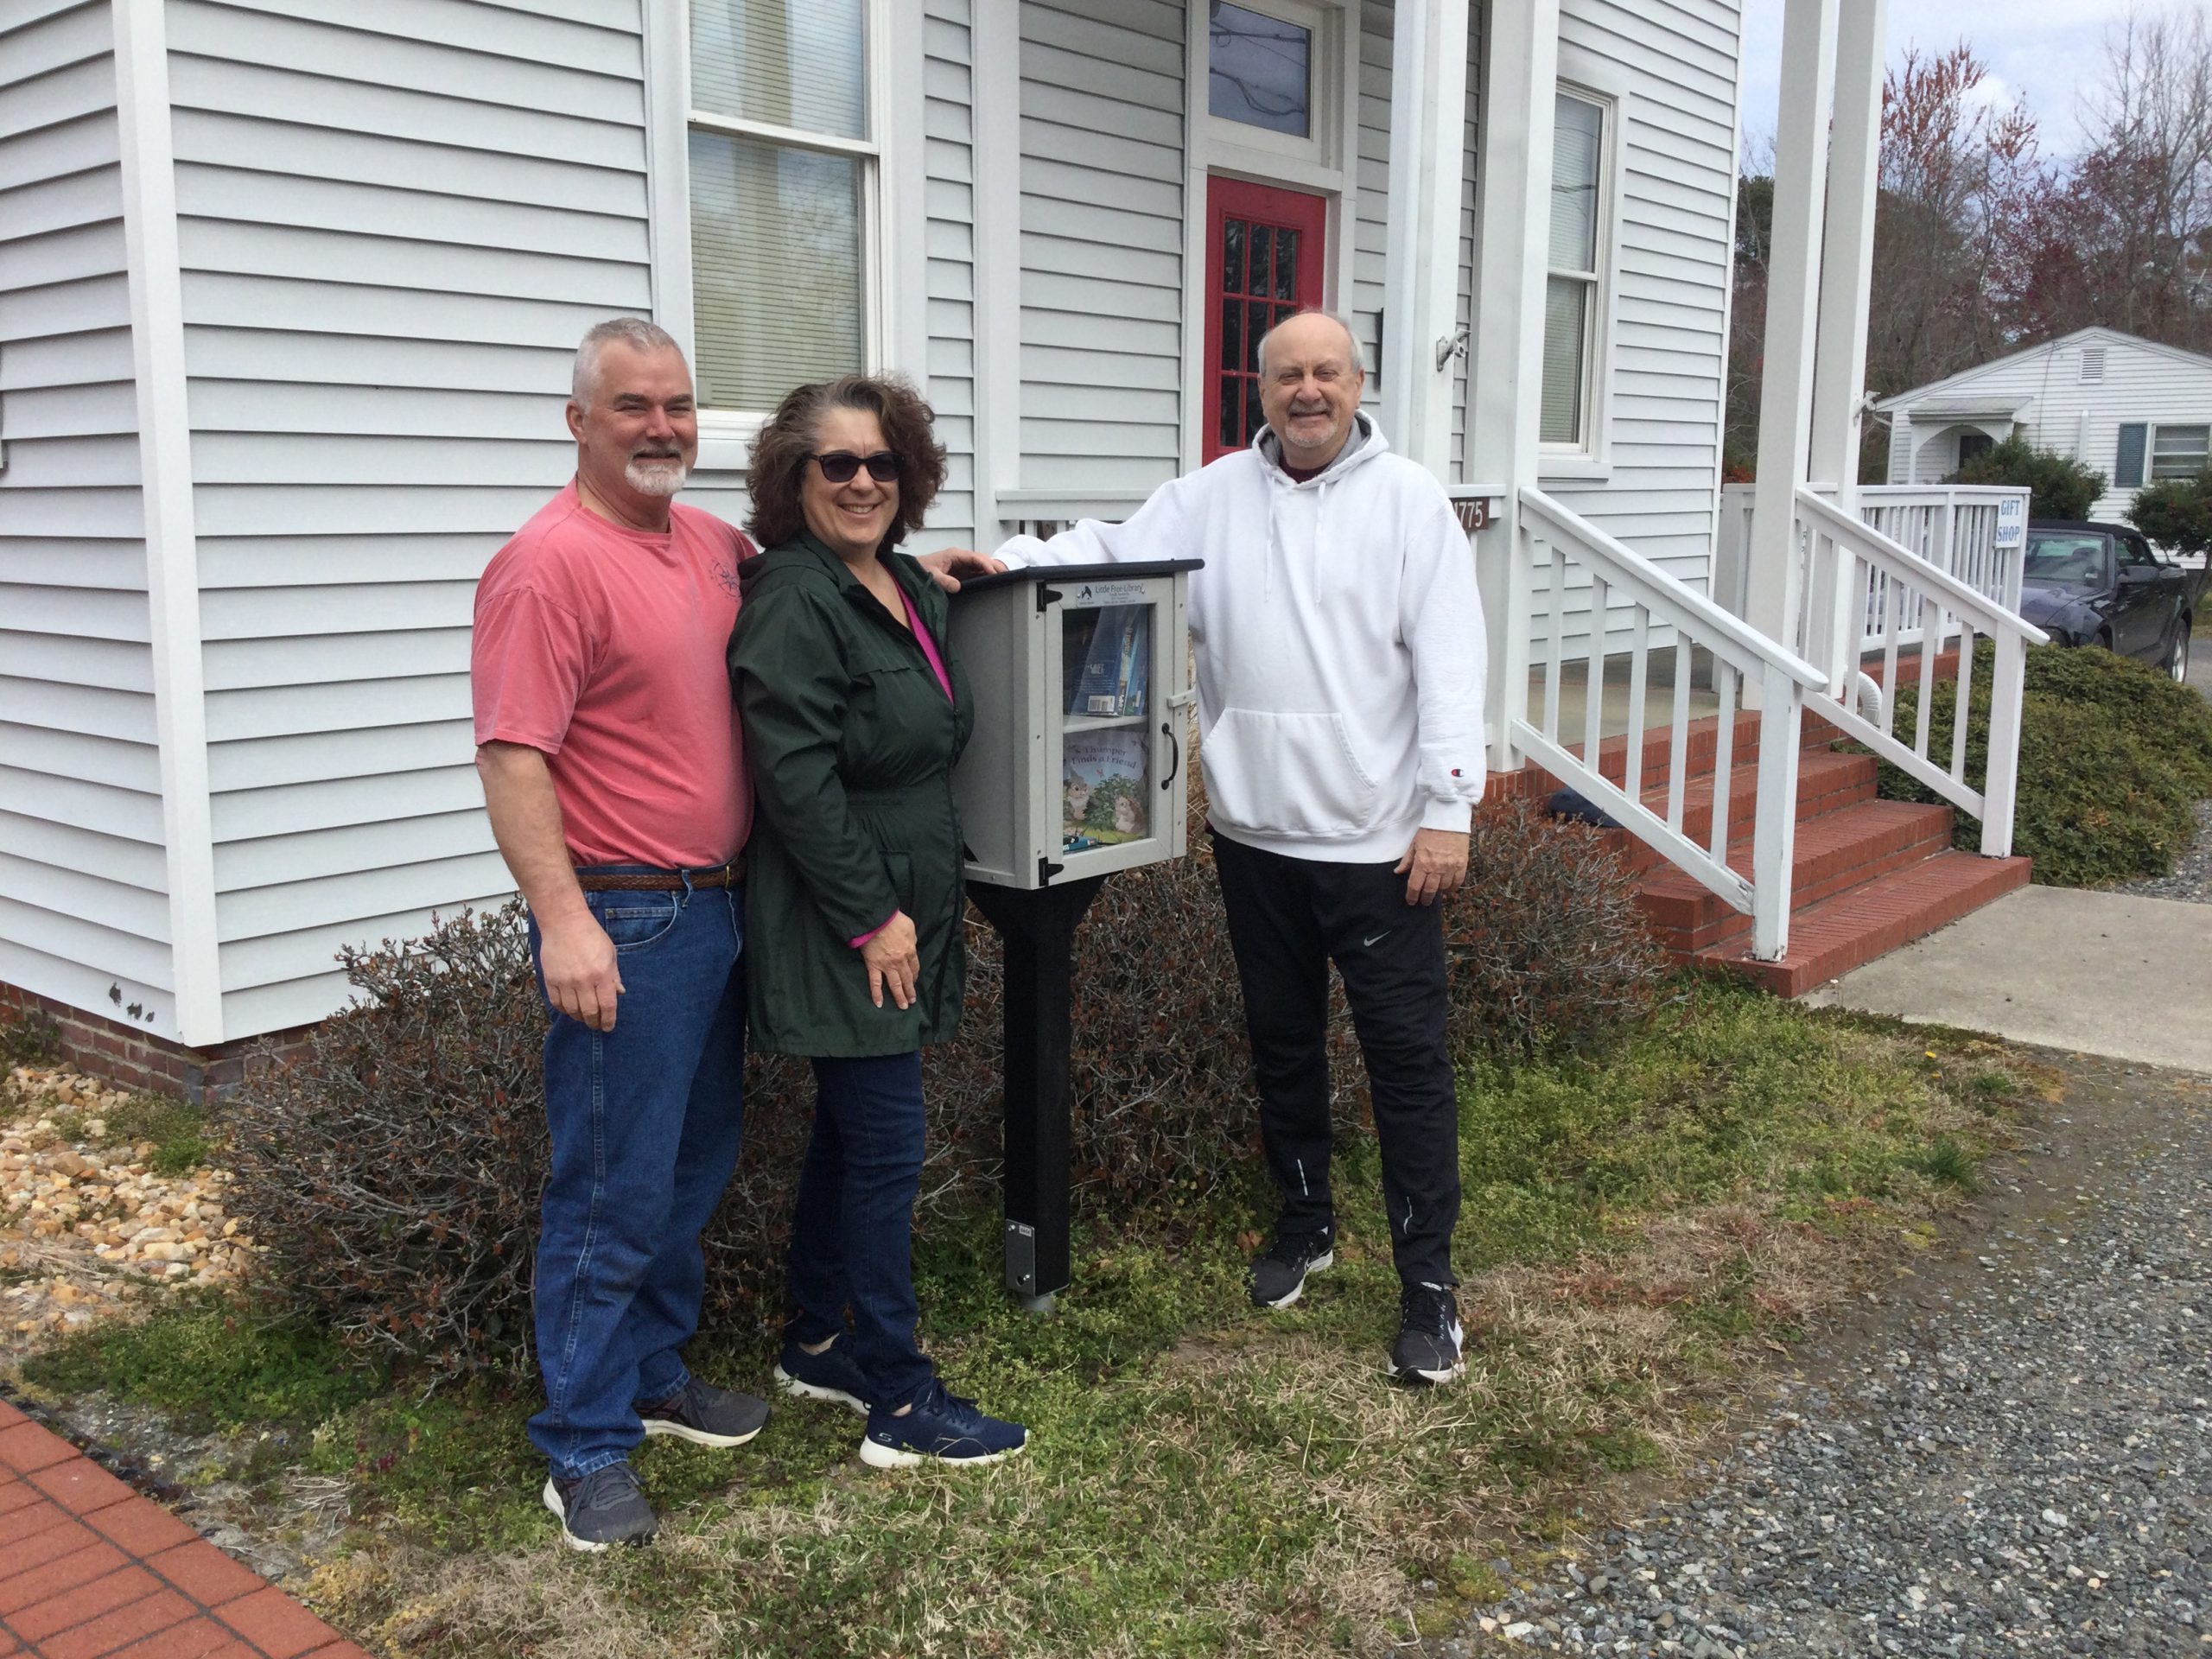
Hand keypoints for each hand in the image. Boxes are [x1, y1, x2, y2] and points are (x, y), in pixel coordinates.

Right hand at [539, 910, 624, 1029]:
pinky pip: (557, 1003)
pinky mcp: (550, 979)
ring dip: (579, 1017)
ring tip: (584, 1017)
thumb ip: (614, 975)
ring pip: (572, 1011)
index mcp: (602, 974)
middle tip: (596, 1025)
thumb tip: (619, 993)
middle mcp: (583, 981)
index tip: (608, 1026)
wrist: (564, 922)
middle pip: (589, 1012)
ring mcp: (565, 981)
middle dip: (594, 1022)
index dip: (609, 1020)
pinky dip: (564, 1010)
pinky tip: (570, 1008)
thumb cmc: (590, 935)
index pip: (607, 1006)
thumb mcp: (610, 953)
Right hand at [861, 911, 921, 1008]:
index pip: (914, 967)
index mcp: (910, 951)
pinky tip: (879, 1004)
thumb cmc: (894, 920)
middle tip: (912, 1001)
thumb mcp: (910, 927)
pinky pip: (875, 982)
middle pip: (907, 979)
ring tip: (903, 1006)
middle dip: (910, 991)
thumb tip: (911, 945)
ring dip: (899, 996)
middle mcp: (900, 962)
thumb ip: (912, 939)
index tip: (914, 982)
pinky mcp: (873, 966)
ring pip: (895, 984)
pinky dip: (877, 994)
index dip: (915, 976)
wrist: (876, 919)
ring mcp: (886, 965)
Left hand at [915, 548, 1006, 591]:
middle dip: (994, 566)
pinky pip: (976, 572)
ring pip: (981, 565)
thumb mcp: (931, 575)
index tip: (994, 573)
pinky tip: (993, 581)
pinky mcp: (962, 572)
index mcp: (955, 554)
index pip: (975, 557)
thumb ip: (943, 581)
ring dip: (992, 570)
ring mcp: (962, 564)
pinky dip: (986, 576)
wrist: (913, 571)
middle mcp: (961, 557)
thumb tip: (958, 587)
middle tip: (1008, 574)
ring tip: (1006, 577)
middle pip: (982, 559)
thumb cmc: (921, 569)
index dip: (986, 564)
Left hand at [1394, 828, 1469, 906]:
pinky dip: (1452, 888)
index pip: (1415, 886)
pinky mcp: (1462, 864)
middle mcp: (1436, 867)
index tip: (1411, 901)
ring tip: (1434, 892)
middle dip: (1425, 899)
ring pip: (1443, 888)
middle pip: (1430, 890)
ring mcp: (1450, 867)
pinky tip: (1448, 888)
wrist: (1449, 819)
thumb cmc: (1430, 830)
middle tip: (1423, 901)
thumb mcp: (1414, 844)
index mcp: (1422, 862)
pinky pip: (1457, 882)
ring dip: (1438, 892)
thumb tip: (1398, 872)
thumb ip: (1407, 861)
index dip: (1412, 896)